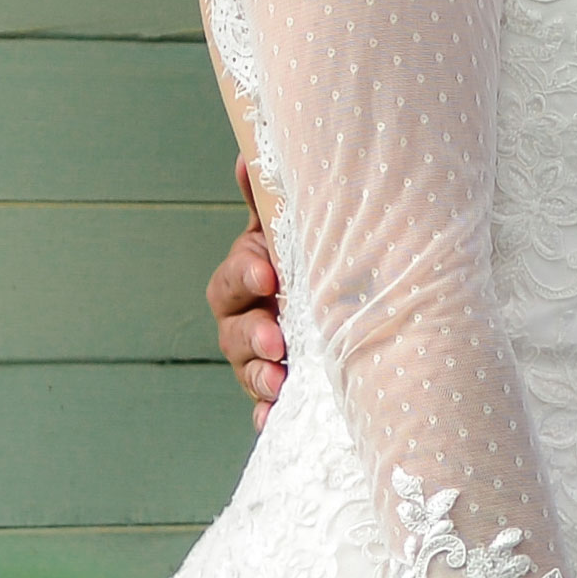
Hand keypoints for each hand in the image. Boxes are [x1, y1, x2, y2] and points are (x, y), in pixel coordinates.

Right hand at [208, 168, 287, 423]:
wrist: (344, 305)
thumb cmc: (310, 261)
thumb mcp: (292, 231)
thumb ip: (269, 200)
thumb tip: (248, 156)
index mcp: (248, 278)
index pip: (234, 278)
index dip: (246, 276)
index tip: (268, 275)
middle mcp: (245, 321)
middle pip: (232, 331)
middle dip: (251, 335)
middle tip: (275, 340)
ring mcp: (258, 360)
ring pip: (248, 372)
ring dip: (259, 378)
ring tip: (279, 382)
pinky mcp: (276, 394)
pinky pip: (264, 410)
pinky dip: (266, 416)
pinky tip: (273, 421)